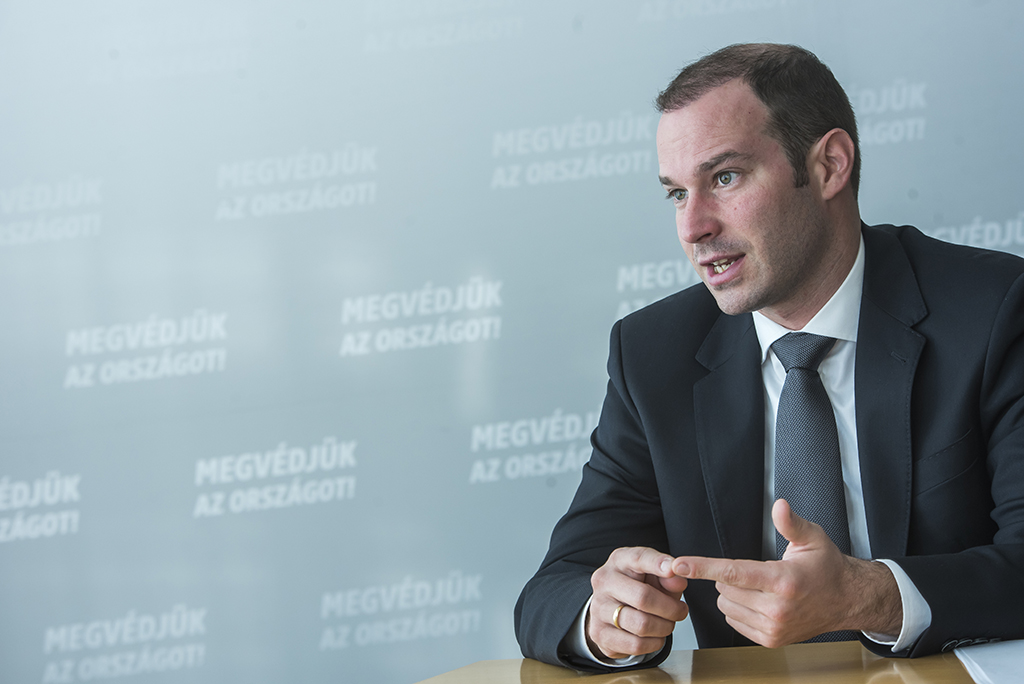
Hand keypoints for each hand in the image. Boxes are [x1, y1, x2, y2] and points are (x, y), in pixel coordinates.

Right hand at [586, 546, 689, 659]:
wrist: (611, 609)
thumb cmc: (637, 587)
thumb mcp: (655, 576)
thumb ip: (669, 576)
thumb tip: (679, 579)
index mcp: (619, 560)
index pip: (638, 558)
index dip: (657, 563)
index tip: (674, 569)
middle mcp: (605, 581)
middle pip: (643, 597)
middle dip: (670, 608)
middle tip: (680, 611)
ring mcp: (599, 608)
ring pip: (641, 624)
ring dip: (664, 628)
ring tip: (667, 624)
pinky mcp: (600, 633)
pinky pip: (636, 645)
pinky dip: (654, 643)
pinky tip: (655, 636)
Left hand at [672, 499, 901, 646]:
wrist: (847, 601)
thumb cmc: (827, 568)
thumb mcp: (812, 538)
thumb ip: (791, 523)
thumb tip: (778, 505)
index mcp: (783, 581)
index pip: (733, 573)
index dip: (702, 567)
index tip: (678, 564)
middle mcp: (777, 608)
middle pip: (725, 588)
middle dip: (731, 577)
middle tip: (758, 572)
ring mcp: (773, 627)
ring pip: (726, 605)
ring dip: (734, 594)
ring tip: (761, 587)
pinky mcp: (770, 640)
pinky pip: (734, 621)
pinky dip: (739, 609)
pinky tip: (761, 602)